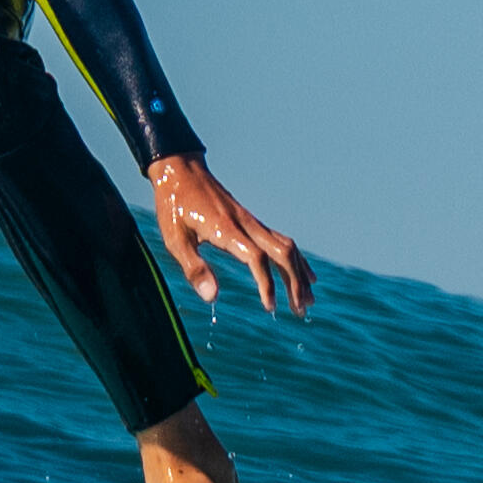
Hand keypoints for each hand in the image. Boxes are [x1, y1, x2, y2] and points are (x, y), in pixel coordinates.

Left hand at [150, 157, 308, 318]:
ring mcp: (251, 221)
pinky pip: (280, 240)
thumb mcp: (175, 239)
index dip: (267, 284)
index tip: (270, 308)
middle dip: (295, 282)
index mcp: (226, 229)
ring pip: (286, 246)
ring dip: (299, 273)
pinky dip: (295, 259)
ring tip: (308, 301)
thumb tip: (212, 298)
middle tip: (301, 310)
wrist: (181, 171)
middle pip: (282, 252)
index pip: (257, 258)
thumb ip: (194, 269)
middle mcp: (246, 224)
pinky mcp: (251, 221)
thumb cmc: (174, 206)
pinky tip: (304, 273)